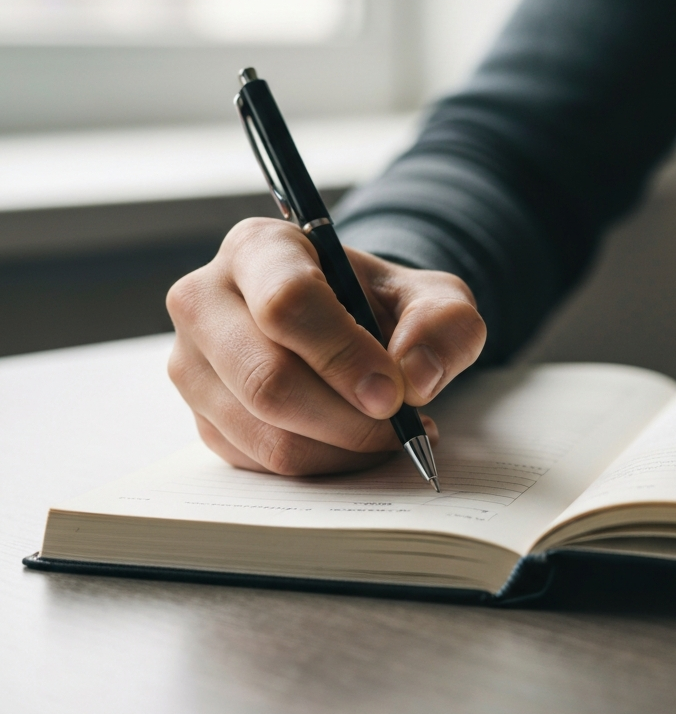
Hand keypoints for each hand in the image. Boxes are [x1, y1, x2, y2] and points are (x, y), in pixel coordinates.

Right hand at [166, 218, 485, 474]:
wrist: (350, 327)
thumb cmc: (382, 305)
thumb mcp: (433, 298)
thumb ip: (444, 324)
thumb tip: (416, 377)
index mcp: (259, 248)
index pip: (286, 304)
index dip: (344, 356)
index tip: (394, 393)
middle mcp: (205, 300)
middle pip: (266, 379)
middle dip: (347, 418)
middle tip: (401, 426)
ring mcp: (193, 364)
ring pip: (265, 433)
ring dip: (342, 449)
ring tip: (390, 434)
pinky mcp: (202, 418)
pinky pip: (262, 464)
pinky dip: (323, 465)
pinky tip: (357, 444)